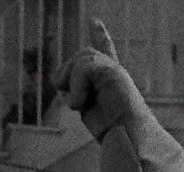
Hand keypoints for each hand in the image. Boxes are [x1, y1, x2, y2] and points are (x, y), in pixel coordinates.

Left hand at [51, 19, 148, 140]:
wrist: (127, 139)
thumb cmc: (111, 132)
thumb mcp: (87, 108)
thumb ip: (76, 91)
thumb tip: (56, 79)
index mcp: (110, 78)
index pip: (104, 50)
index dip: (99, 35)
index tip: (94, 21)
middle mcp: (114, 70)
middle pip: (81, 54)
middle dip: (66, 74)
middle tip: (73, 101)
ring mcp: (114, 69)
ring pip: (80, 59)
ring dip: (71, 83)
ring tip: (79, 104)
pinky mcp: (113, 72)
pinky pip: (83, 69)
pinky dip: (76, 88)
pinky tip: (83, 103)